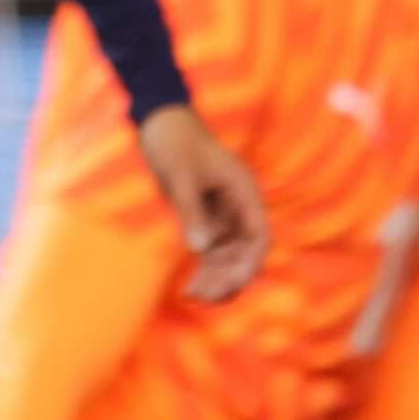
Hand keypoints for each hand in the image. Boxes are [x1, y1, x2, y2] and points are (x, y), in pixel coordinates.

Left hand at [138, 103, 269, 302]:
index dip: (249, 264)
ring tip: (192, 297)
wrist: (160, 122)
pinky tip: (189, 290)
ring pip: (228, 258)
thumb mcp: (181, 174)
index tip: (232, 283)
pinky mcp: (206, 219)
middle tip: (204, 297)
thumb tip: (200, 249)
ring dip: (215, 279)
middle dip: (229, 278)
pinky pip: (211, 253)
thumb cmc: (174, 141)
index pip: (258, 237)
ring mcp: (224, 214)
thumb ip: (191, 210)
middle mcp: (240, 207)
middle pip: (245, 254)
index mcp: (245, 192)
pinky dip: (203, 271)